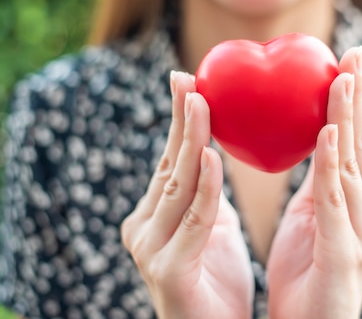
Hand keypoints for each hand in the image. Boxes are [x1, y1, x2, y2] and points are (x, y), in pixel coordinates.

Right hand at [121, 71, 253, 318]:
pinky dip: (205, 188)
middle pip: (169, 164)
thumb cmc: (216, 282)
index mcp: (155, 216)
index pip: (170, 159)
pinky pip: (194, 221)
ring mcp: (151, 250)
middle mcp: (144, 228)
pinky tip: (213, 156)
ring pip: (177, 186)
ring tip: (203, 103)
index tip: (188, 80)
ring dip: (191, 141)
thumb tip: (215, 152)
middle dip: (180, 119)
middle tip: (189, 78)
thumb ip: (207, 194)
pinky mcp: (169, 272)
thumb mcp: (212, 228)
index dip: (180, 120)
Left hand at [265, 47, 361, 318]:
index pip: (358, 142)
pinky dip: (331, 166)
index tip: (348, 60)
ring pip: (351, 166)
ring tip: (338, 80)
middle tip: (351, 54)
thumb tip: (313, 138)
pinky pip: (333, 202)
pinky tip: (326, 133)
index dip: (354, 100)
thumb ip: (319, 181)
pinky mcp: (345, 256)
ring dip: (345, 120)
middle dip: (356, 97)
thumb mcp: (312, 217)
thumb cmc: (307, 274)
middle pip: (361, 145)